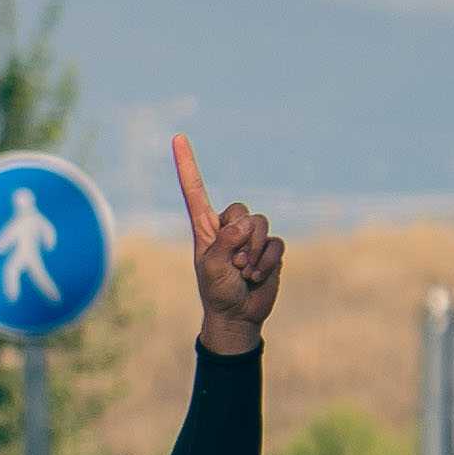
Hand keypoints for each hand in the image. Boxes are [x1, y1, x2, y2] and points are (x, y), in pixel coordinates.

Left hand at [175, 134, 282, 355]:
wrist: (238, 316)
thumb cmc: (218, 293)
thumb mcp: (213, 268)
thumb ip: (224, 242)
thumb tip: (243, 225)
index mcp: (206, 228)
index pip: (195, 191)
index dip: (187, 165)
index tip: (177, 138)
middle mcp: (228, 228)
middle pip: (241, 211)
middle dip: (240, 240)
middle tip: (233, 265)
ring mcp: (251, 238)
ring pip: (261, 225)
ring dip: (254, 253)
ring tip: (244, 272)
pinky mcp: (270, 249)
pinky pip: (276, 243)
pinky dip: (268, 261)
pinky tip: (257, 276)